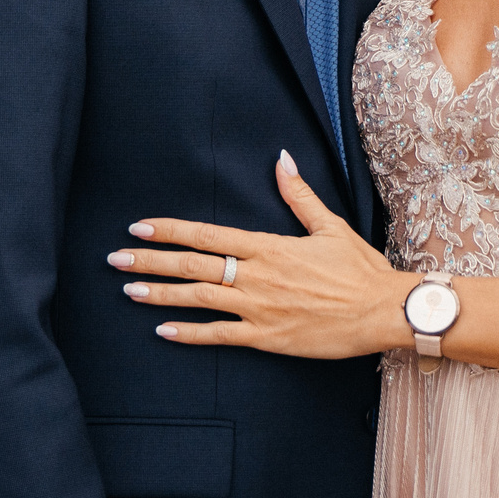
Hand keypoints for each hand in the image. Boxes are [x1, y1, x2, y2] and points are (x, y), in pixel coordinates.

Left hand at [113, 152, 412, 358]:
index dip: (170, 231)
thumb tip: (281, 159)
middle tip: (115, 258)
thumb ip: (299, 196)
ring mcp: (260, 309)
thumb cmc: (361, 270)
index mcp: (270, 247)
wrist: (383, 312)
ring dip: (160, 293)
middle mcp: (258, 276)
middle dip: (150, 261)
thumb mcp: (330, 227)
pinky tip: (163, 330)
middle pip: (193, 266)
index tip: (140, 228)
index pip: (208, 235)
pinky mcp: (267, 337)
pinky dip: (189, 333)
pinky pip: (219, 335)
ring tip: (129, 289)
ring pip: (198, 299)